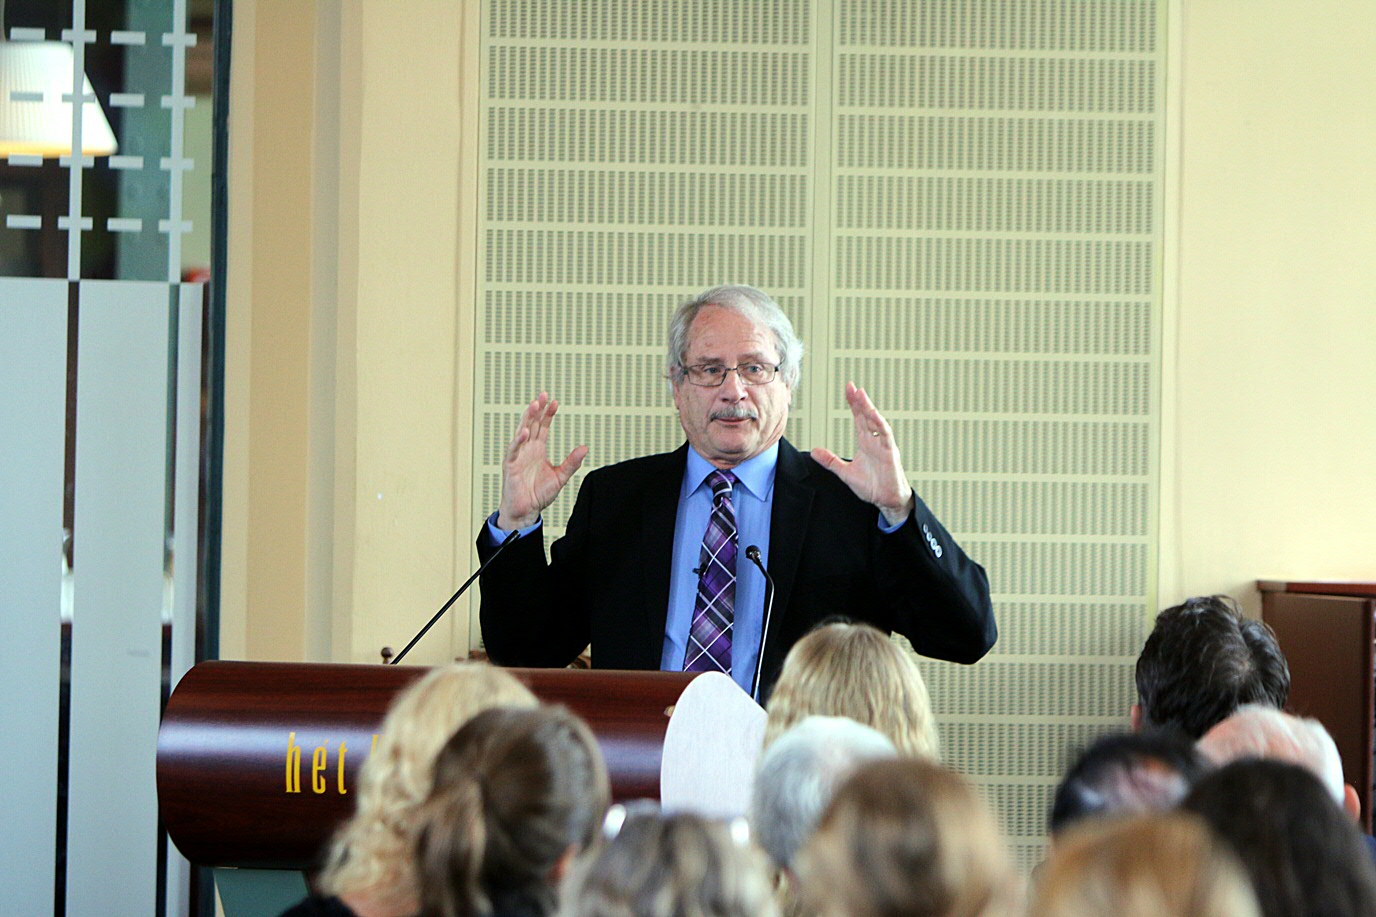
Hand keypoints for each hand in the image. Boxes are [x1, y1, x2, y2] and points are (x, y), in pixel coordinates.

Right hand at [496, 393, 587, 530]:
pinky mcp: (510, 466)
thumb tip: (585, 448)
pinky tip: (525, 431)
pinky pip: (513, 450)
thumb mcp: (560, 477)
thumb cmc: (539, 495)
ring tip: (534, 405)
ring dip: (527, 418)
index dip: (548, 414)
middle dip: (538, 410)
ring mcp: (518, 456)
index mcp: (538, 450)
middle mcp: (527, 450)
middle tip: (544, 395)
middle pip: (532, 424)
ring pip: (521, 432)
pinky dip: (518, 441)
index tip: (555, 402)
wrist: (526, 511)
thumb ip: (571, 463)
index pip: (543, 427)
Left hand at [811, 382, 913, 526]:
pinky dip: (880, 425)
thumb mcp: (845, 472)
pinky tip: (874, 415)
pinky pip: (886, 436)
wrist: (886, 500)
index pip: (859, 418)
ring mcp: (884, 445)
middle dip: (860, 401)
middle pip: (867, 416)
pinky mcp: (890, 453)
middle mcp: (875, 440)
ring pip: (876, 422)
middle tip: (852, 386)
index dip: (854, 404)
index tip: (849, 389)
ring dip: (869, 408)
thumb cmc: (871, 486)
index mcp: (865, 442)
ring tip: (861, 395)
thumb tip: (814, 451)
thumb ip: (830, 461)